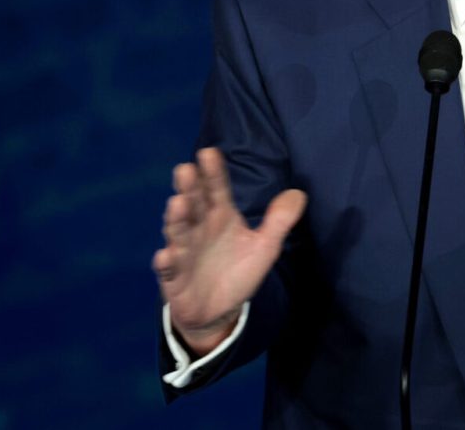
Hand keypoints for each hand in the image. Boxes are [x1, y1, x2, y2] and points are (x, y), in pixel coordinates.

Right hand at [152, 147, 306, 355]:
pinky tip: (165, 255)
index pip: (216, 189)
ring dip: (176, 219)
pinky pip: (168, 268)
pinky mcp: (174, 277)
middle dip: (188, 188)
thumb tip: (299, 193)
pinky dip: (166, 262)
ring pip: (178, 231)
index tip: (209, 153)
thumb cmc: (237, 271)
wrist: (217, 310)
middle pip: (193, 204)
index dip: (213, 172)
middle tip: (185, 169)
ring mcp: (184, 251)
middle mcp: (199, 228)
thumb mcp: (264, 246)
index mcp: (220, 216)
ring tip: (177, 204)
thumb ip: (279, 220)